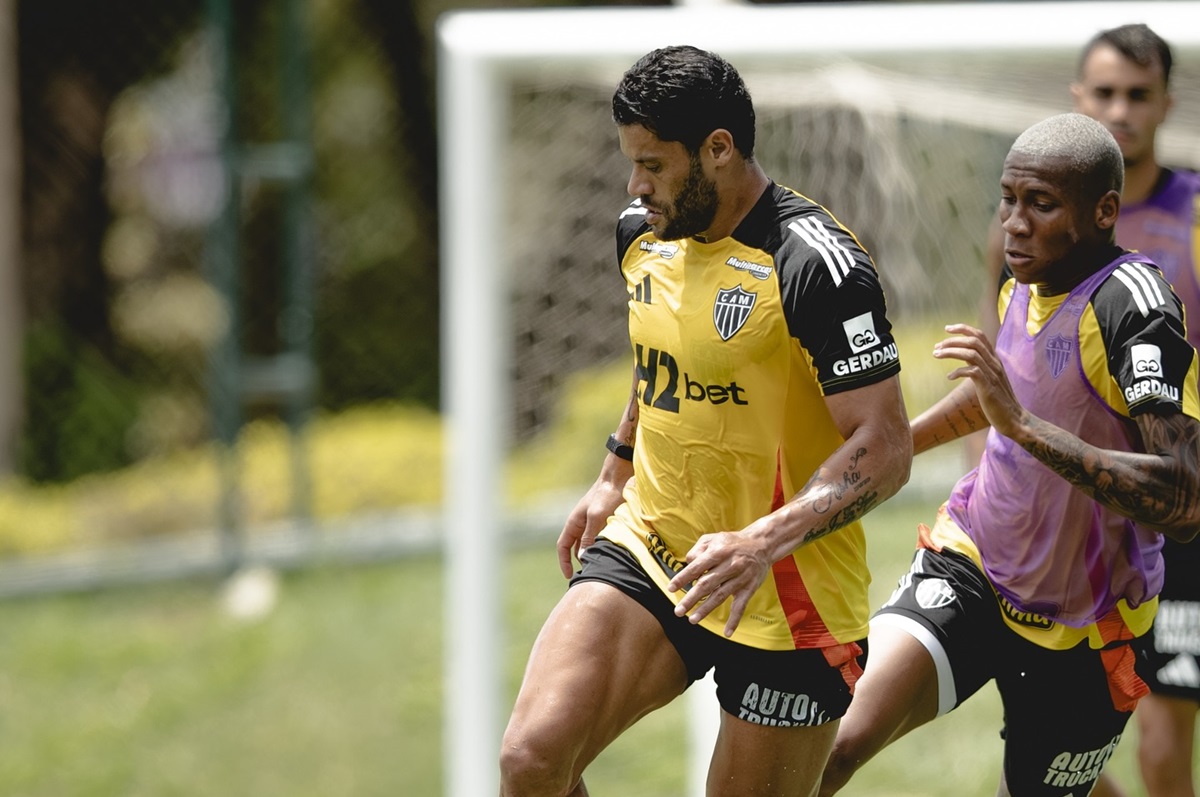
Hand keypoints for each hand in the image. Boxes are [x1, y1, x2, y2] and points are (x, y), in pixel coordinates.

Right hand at [556, 476, 627, 577]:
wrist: (620, 477)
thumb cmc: (608, 495)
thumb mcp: (597, 517)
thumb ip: (589, 536)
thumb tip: (583, 557)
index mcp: (574, 522)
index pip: (563, 546)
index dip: (564, 562)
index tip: (570, 576)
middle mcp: (581, 523)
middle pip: (577, 548)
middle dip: (582, 561)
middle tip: (592, 574)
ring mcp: (593, 522)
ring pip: (590, 544)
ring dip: (594, 554)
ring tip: (604, 566)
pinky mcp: (605, 521)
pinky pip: (601, 539)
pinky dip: (603, 547)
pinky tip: (613, 553)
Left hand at [666, 530, 772, 636]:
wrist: (762, 544)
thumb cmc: (732, 542)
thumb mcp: (714, 538)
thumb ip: (698, 549)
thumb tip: (687, 564)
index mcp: (718, 551)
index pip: (697, 567)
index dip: (683, 578)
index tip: (670, 588)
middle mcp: (730, 565)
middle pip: (707, 584)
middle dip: (691, 598)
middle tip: (678, 611)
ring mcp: (741, 578)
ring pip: (720, 596)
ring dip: (706, 609)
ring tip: (692, 620)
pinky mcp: (749, 588)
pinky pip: (741, 606)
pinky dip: (734, 620)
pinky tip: (727, 632)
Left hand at [934, 323, 1026, 439]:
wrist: (1013, 419)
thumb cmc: (998, 399)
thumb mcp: (988, 377)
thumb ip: (978, 365)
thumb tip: (964, 357)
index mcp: (994, 359)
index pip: (980, 336)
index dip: (963, 329)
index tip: (947, 329)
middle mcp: (995, 363)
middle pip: (974, 341)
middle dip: (953, 340)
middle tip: (937, 347)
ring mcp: (993, 374)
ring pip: (971, 353)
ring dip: (951, 352)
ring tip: (936, 355)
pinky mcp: (989, 387)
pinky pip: (972, 371)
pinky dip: (958, 371)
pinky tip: (950, 377)